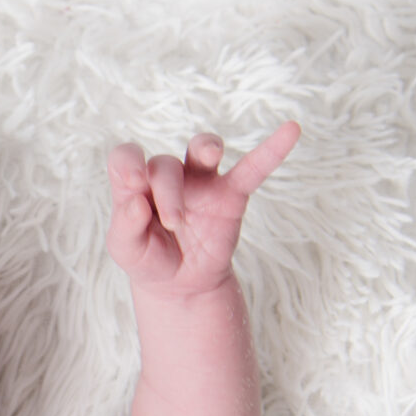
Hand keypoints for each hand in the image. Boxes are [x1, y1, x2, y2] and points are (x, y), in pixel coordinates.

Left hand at [107, 122, 298, 296]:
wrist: (181, 284)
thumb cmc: (149, 259)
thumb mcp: (126, 251)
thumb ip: (125, 227)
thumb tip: (136, 201)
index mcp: (136, 185)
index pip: (126, 156)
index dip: (128, 162)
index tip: (133, 182)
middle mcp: (168, 177)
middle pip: (165, 165)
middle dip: (168, 192)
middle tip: (174, 222)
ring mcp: (201, 182)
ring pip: (202, 149)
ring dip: (206, 147)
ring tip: (211, 154)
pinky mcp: (230, 195)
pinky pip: (252, 168)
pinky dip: (271, 150)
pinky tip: (290, 130)